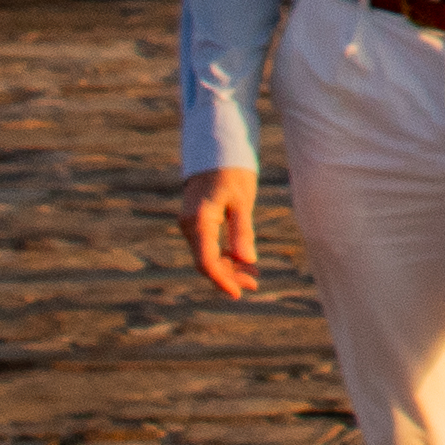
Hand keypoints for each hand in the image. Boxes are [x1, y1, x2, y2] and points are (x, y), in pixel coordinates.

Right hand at [180, 169, 261, 298]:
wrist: (216, 151)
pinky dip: (225, 256)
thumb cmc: (231, 172)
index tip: (238, 293)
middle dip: (229, 277)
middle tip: (255, 285)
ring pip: (208, 257)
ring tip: (254, 277)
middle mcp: (190, 226)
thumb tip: (248, 261)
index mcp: (199, 220)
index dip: (221, 280)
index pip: (206, 261)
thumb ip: (242, 230)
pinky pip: (209, 247)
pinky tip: (244, 262)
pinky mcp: (197, 224)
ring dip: (229, 268)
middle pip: (207, 262)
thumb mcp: (242, 200)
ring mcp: (191, 226)